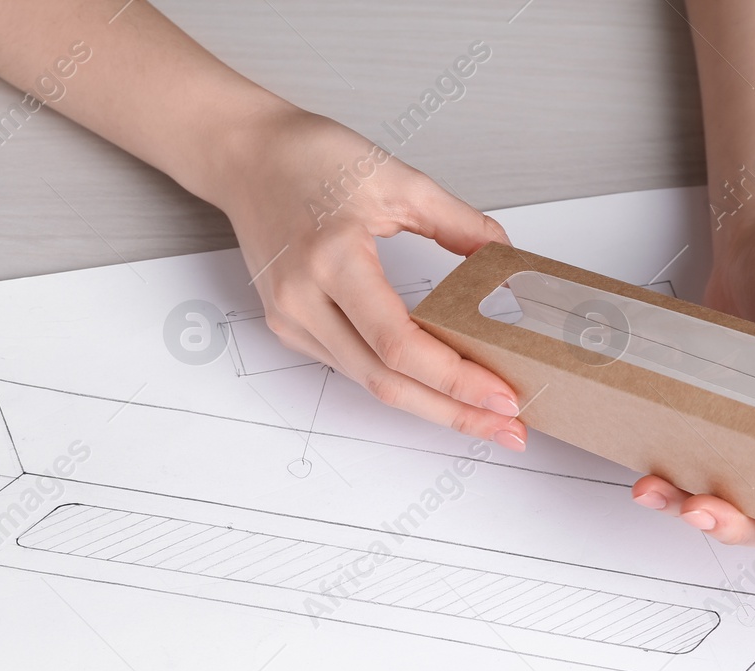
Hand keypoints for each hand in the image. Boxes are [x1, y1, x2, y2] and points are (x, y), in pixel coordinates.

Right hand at [211, 106, 526, 450]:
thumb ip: (458, 222)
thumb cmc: (308, 157)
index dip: (454, 378)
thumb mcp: (396, 178)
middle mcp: (303, 300)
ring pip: (369, 383)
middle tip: (509, 429)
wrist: (245, 158)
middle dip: (453, 412)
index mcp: (331, 258)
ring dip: (431, 403)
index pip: (398, 344)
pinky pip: (353, 365)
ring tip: (483, 414)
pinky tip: (438, 385)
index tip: (502, 395)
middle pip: (385, 382)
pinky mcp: (291, 327)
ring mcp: (292, 320)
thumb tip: (505, 259)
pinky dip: (400, 381)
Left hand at [631, 225, 754, 579]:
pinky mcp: (703, 417)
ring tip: (654, 491)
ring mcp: (742, 430)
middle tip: (699, 510)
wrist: (752, 246)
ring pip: (719, 495)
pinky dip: (666, 473)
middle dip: (729, 524)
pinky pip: (687, 460)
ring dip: (685, 505)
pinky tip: (645, 472)